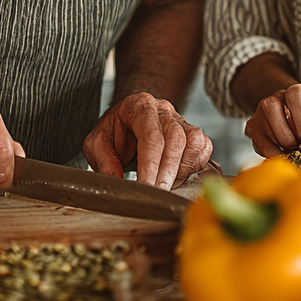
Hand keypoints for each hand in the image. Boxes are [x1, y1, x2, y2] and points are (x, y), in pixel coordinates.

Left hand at [84, 92, 212, 189]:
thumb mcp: (97, 144)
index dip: (150, 164)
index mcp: (140, 106)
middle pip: (176, 139)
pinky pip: (204, 149)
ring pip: (194, 143)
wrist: (129, 122)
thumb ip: (104, 162)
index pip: (151, 136)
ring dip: (181, 170)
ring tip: (164, 184)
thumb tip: (119, 185)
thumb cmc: (115, 132)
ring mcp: (182, 120)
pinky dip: (194, 167)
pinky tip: (177, 176)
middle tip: (156, 194)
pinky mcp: (194, 133)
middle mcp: (164, 110)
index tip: (145, 187)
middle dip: (167, 172)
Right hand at [244, 83, 300, 156]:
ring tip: (297, 147)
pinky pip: (264, 149)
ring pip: (279, 140)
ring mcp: (262, 112)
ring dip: (291, 149)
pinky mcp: (253, 127)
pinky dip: (277, 155)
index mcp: (299, 90)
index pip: (300, 106)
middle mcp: (277, 97)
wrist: (289, 106)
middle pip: (292, 130)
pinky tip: (285, 151)